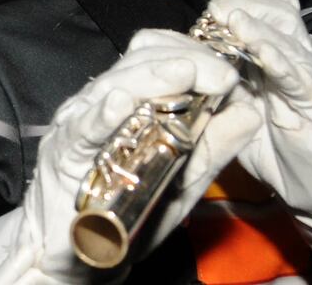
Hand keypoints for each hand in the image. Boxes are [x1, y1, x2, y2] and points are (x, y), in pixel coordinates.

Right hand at [5, 28, 260, 280]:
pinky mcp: (60, 154)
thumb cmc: (125, 213)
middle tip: (219, 74)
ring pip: (110, 88)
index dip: (194, 54)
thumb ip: (213, 146)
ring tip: (182, 73)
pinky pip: (80, 132)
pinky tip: (121, 105)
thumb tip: (250, 110)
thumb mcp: (182, 180)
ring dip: (149, 79)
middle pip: (137, 63)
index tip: (229, 72)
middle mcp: (99, 104)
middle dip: (182, 62)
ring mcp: (77, 126)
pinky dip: (100, 117)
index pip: (156, 55)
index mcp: (127, 103)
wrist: (78, 256)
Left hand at [205, 0, 311, 225]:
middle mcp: (303, 59)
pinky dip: (280, 63)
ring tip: (231, 19)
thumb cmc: (288, 151)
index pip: (271, 6)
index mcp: (285, 55)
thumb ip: (224, 86)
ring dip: (257, 28)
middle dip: (245, 5)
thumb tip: (193, 63)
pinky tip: (262, 52)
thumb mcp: (245, 111)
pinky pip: (301, 79)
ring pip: (289, 40)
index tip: (212, 6)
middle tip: (215, 11)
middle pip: (280, 13)